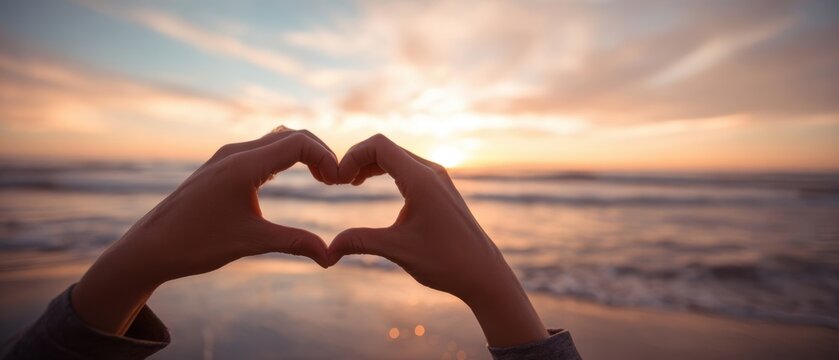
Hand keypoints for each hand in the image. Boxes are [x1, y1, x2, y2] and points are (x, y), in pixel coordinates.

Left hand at [72, 127, 337, 334]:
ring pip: (275, 140)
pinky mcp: (220, 167)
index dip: (327, 157)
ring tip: (322, 179)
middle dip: (320, 153)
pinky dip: (284, 159)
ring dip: (303, 154)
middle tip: (337, 181)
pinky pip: (261, 151)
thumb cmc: (196, 244)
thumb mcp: (251, 242)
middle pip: (291, 135)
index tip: (340, 182)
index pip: (299, 142)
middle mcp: (235, 153)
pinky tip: (293, 178)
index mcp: (243, 165)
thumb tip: (330, 257)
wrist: (149, 248)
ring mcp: (225, 158)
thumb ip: (294, 243)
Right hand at [328, 134, 547, 346]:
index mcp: (421, 179)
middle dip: (358, 160)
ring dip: (371, 165)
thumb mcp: (397, 250)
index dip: (351, 156)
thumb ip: (360, 242)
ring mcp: (439, 179)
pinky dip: (386, 172)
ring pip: (398, 157)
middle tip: (338, 183)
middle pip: (386, 148)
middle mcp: (431, 172)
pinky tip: (373, 187)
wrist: (484, 274)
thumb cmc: (445, 261)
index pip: (379, 145)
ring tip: (351, 184)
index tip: (337, 181)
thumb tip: (327, 250)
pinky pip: (408, 168)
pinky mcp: (441, 190)